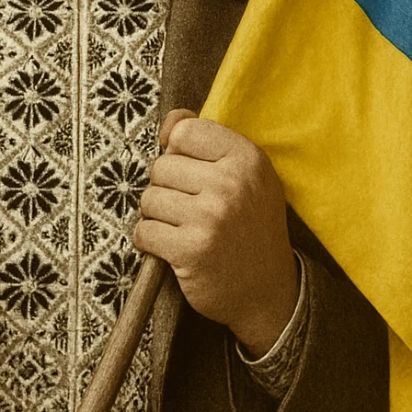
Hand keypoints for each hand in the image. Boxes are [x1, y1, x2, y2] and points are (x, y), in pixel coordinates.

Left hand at [134, 108, 298, 356]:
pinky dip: (150, 241)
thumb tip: (171, 121)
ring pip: (148, 199)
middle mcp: (232, 184)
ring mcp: (212, 217)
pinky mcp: (192, 250)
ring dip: (158, 216)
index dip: (179, 154)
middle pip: (161, 167)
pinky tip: (172, 248)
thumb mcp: (244, 176)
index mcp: (248, 158)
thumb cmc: (249, 226)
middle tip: (191, 210)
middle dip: (167, 189)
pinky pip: (144, 231)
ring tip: (184, 228)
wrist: (268, 291)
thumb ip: (207, 139)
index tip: (194, 176)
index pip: (185, 132)